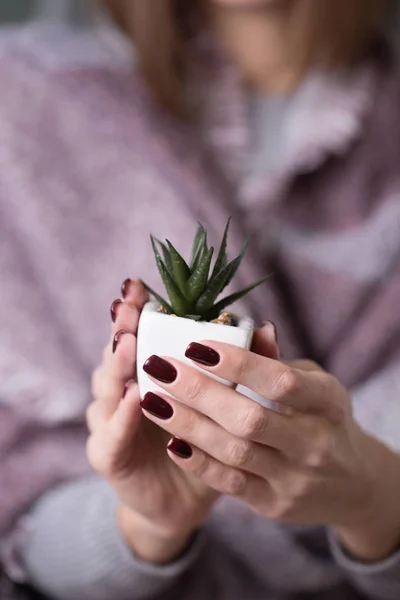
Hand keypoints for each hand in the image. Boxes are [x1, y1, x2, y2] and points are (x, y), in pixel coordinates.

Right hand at [88, 280, 217, 563]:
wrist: (184, 498)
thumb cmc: (207, 441)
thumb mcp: (226, 401)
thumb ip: (241, 366)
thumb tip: (267, 328)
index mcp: (145, 370)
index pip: (135, 332)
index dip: (134, 309)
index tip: (139, 285)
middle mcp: (121, 389)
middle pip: (114, 353)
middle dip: (121, 328)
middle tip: (127, 307)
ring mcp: (109, 421)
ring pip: (106, 388)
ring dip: (118, 366)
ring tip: (131, 345)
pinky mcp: (108, 455)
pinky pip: (109, 436)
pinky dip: (120, 418)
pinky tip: (134, 399)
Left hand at [141, 329, 399, 561]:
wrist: (352, 483)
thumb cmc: (324, 419)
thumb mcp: (315, 385)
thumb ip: (278, 361)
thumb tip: (252, 327)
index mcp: (327, 403)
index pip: (279, 381)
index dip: (236, 363)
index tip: (194, 345)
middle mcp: (314, 443)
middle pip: (248, 417)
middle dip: (198, 391)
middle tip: (159, 367)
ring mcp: (295, 478)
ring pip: (232, 450)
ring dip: (187, 424)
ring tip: (152, 400)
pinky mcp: (274, 504)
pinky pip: (229, 482)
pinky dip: (198, 461)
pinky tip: (171, 439)